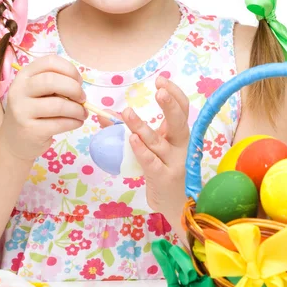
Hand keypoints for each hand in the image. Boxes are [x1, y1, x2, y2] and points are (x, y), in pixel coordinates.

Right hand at [0, 55, 87, 161]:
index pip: (50, 62)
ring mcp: (22, 111)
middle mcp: (19, 90)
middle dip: (74, 88)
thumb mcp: (38, 92)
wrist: (14, 141)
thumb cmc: (33, 112)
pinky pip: (59, 123)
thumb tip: (79, 87)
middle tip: (83, 98)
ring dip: (77, 109)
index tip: (78, 81)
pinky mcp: (29, 130)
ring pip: (58, 104)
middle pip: (52, 80)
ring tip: (82, 114)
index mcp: (24, 75)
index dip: (69, 69)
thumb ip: (55, 85)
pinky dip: (74, 122)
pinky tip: (77, 122)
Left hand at [99, 76, 189, 216]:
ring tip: (127, 113)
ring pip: (157, 141)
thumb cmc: (162, 171)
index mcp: (179, 135)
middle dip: (170, 105)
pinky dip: (141, 150)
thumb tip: (103, 113)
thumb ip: (130, 130)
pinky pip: (151, 162)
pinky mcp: (163, 178)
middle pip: (178, 121)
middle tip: (159, 90)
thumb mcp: (151, 148)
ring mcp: (173, 163)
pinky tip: (131, 139)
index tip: (161, 81)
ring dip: (141, 126)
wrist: (177, 205)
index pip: (182, 109)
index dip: (174, 94)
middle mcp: (180, 146)